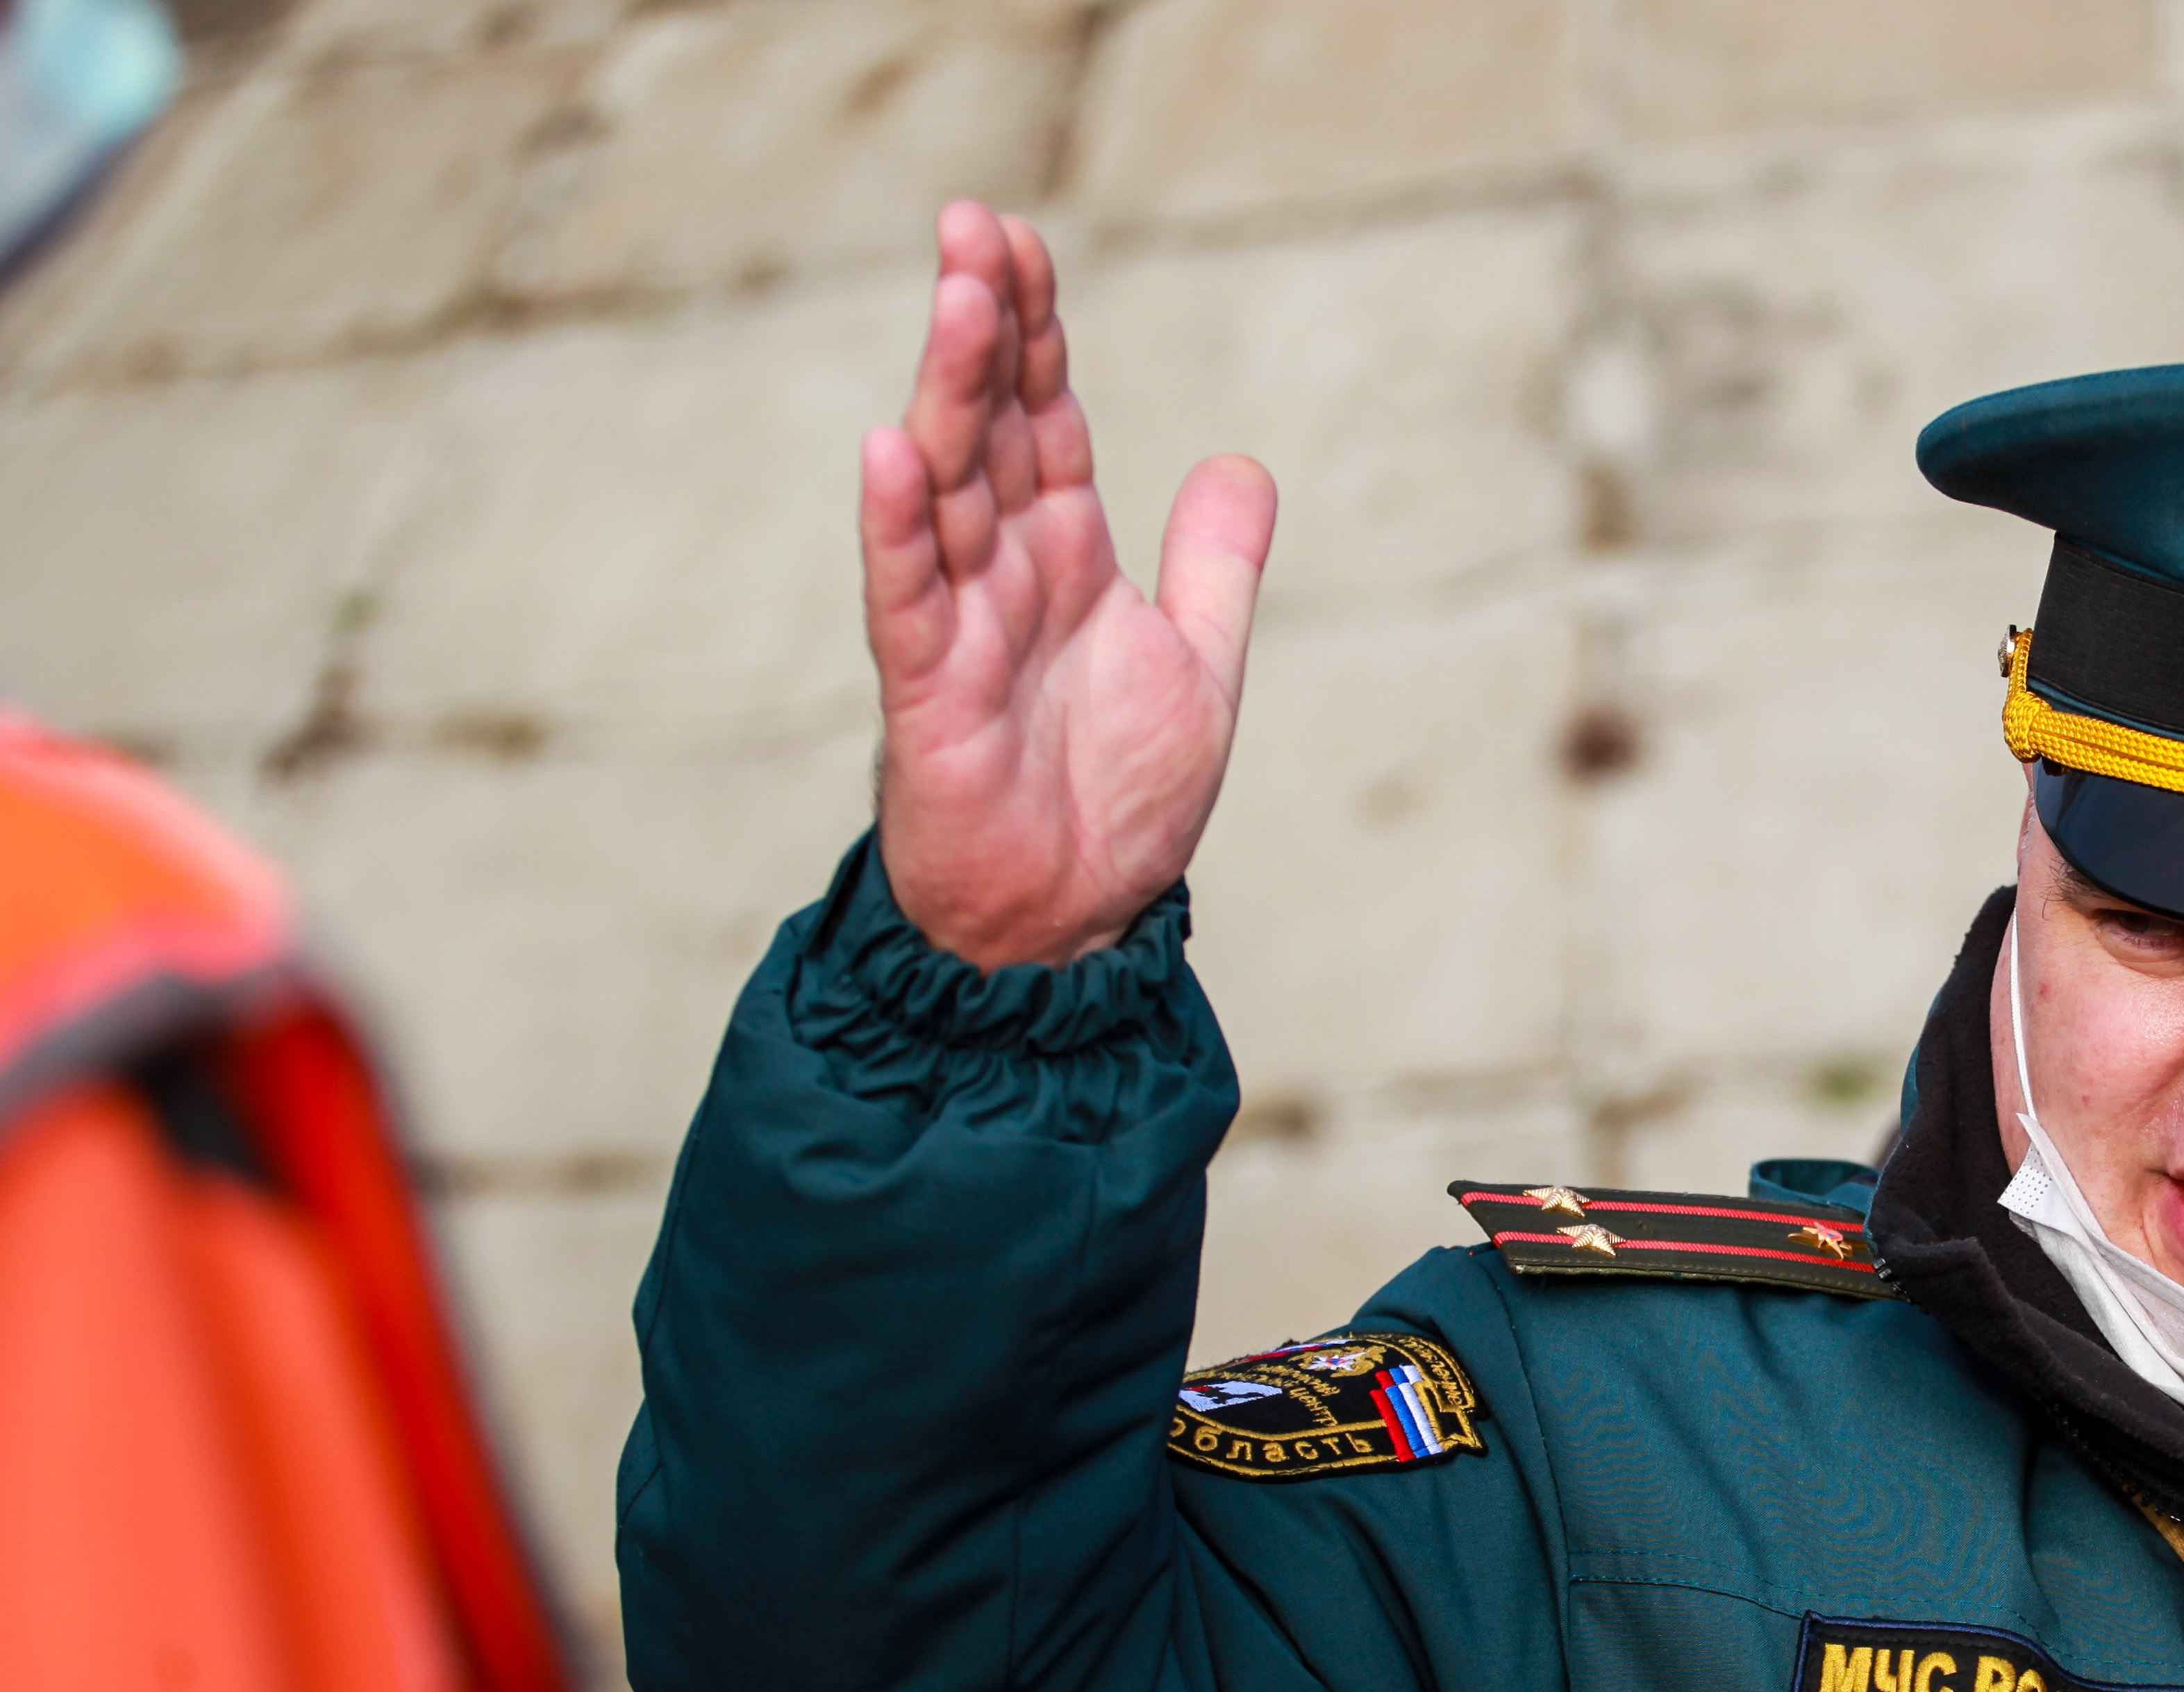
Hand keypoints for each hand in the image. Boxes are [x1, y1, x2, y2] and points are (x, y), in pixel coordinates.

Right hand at [862, 202, 1277, 970]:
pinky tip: (889, 454)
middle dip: (984, 328)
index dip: (1036, 331)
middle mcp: (1001, 575)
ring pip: (943, 490)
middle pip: (986, 428)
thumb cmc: (1117, 803)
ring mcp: (958, 628)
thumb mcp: (1200, 667)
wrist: (1078, 927)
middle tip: (974, 222)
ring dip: (949, 392)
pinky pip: (906, 600)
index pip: (1045, 418)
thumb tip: (1244, 462)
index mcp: (1064, 557)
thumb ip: (1216, 567)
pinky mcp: (929, 696)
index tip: (1020, 237)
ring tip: (960, 297)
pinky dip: (897, 529)